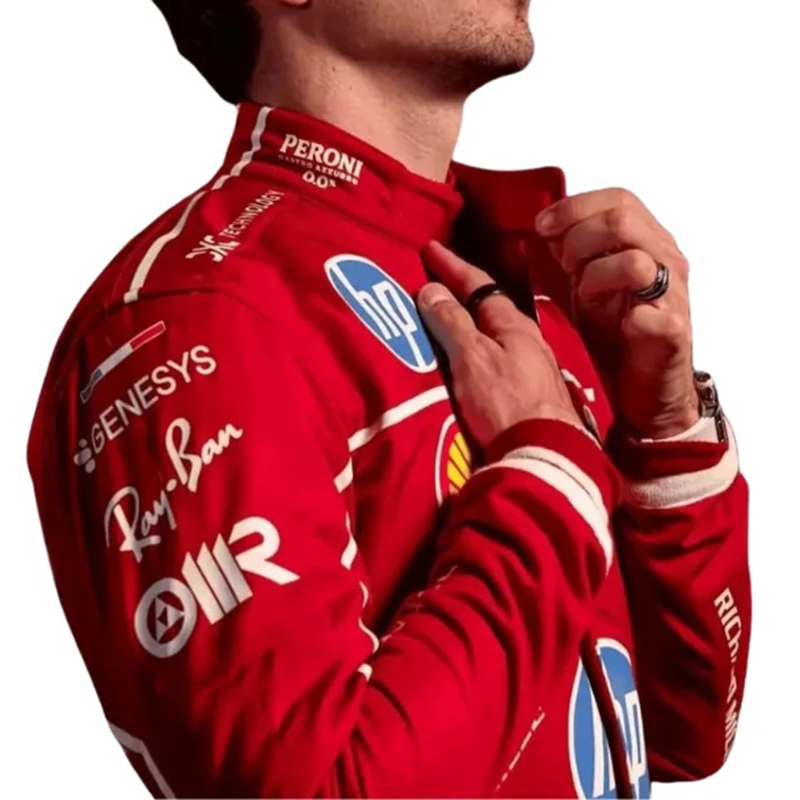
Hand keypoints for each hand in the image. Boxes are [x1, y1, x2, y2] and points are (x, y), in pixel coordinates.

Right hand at [417, 241, 583, 452]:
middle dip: (461, 294)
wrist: (545, 455)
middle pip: (488, 309)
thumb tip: (432, 290)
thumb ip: (452, 323)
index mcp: (513, 325)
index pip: (478, 284)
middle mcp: (526, 341)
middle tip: (435, 283)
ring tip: (446, 321)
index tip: (431, 249)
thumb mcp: (472, 358)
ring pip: (494, 335)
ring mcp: (531, 369)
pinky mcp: (529, 395)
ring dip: (469, 324)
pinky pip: (497, 360)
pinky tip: (470, 362)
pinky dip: (478, 351)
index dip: (452, 267)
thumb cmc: (506, 402)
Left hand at [535, 188, 699, 438]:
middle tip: (564, 266)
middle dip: (579, 239)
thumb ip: (573, 253)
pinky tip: (617, 326)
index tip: (542, 226)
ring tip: (587, 297)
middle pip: (623, 220)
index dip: (575, 207)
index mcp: (647, 242)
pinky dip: (628, 318)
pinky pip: (653, 316)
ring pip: (635, 262)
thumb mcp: (587, 284)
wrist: (646, 390)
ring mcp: (673, 296)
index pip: (618, 199)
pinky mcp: (673, 334)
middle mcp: (666, 261)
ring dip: (596, 276)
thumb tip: (547, 226)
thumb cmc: (615, 335)